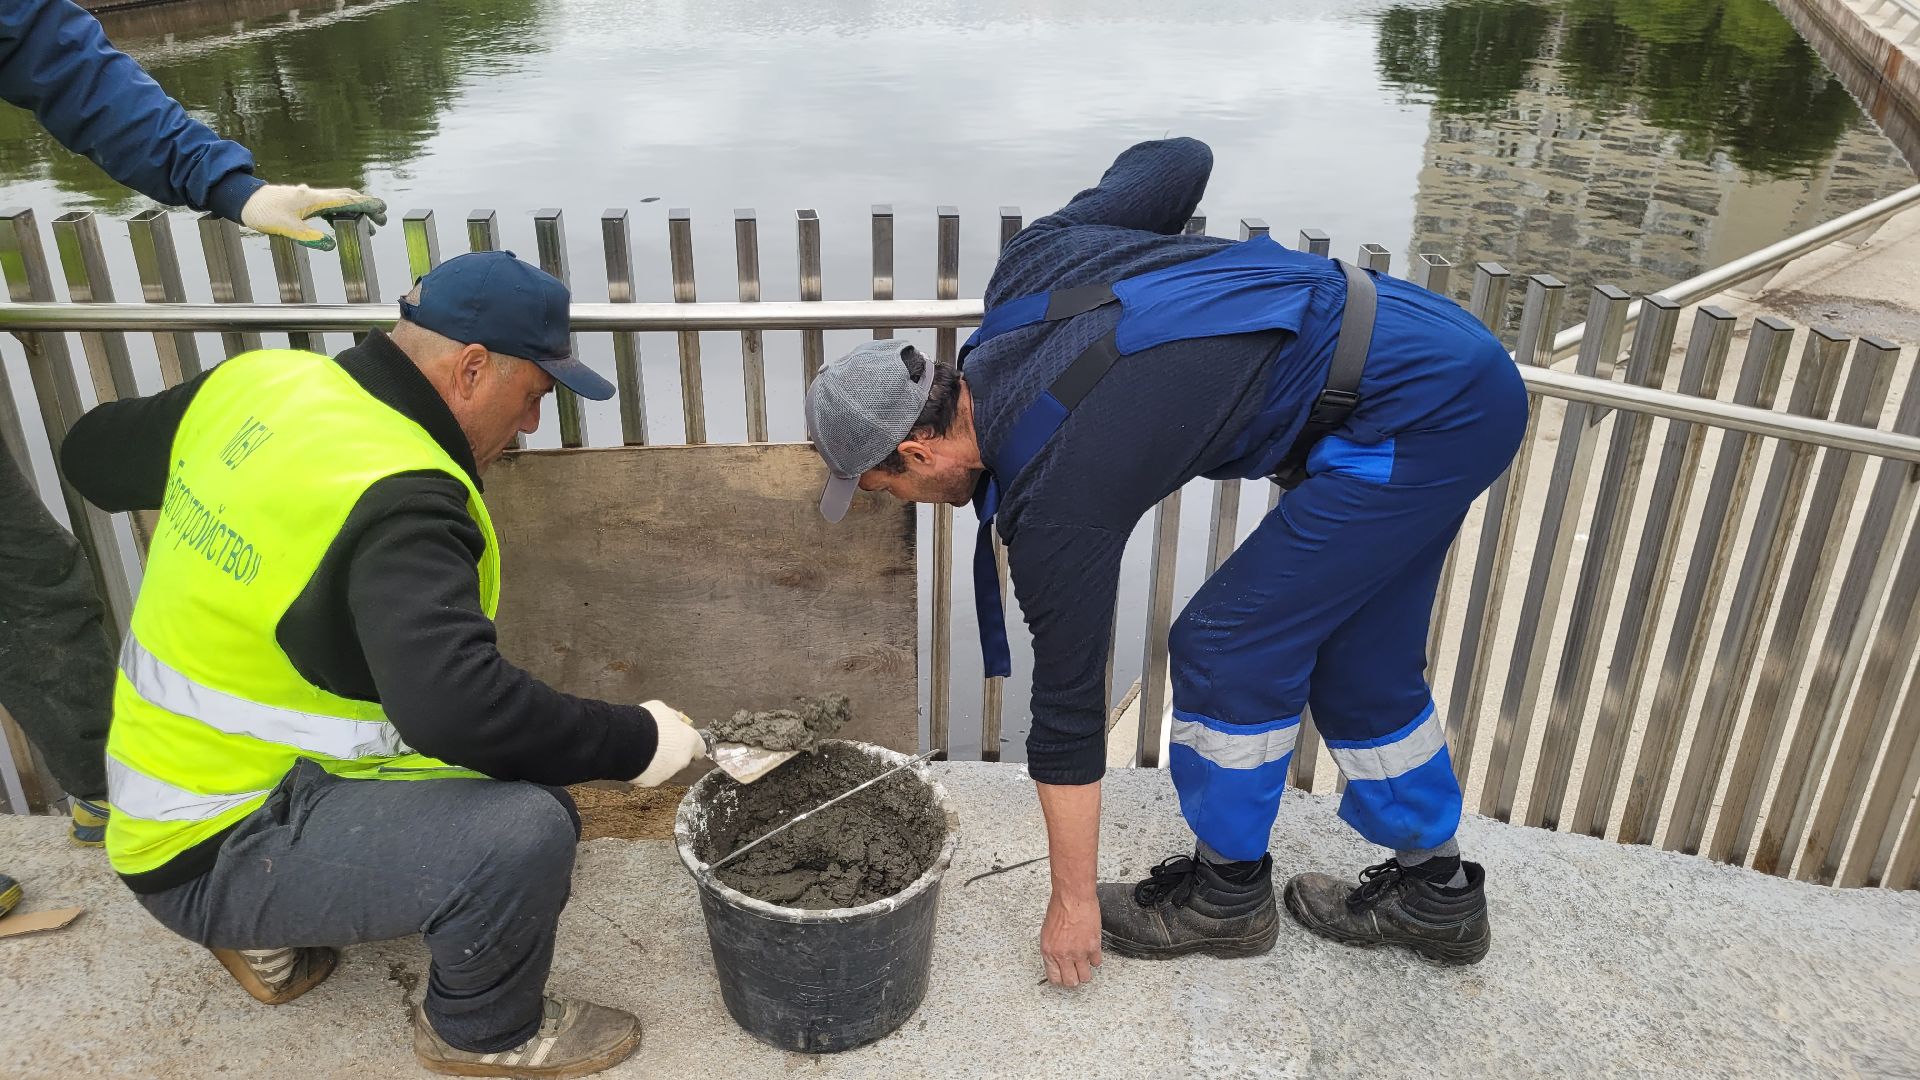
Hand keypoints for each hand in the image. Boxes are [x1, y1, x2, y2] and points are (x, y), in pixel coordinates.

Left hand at [240, 184, 387, 250]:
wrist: (244, 200)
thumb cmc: (263, 212)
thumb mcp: (286, 228)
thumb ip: (310, 237)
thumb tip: (330, 244)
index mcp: (314, 200)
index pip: (346, 200)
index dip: (366, 204)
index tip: (382, 209)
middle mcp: (315, 196)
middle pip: (347, 199)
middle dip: (367, 208)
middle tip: (382, 220)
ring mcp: (310, 198)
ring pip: (339, 202)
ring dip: (356, 211)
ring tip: (369, 225)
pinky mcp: (304, 202)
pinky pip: (329, 205)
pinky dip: (341, 212)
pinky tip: (343, 222)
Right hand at [631, 700, 705, 785]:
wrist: (627, 740)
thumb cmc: (647, 721)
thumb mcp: (663, 709)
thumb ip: (673, 717)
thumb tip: (676, 719)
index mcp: (689, 741)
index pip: (700, 748)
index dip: (691, 744)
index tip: (684, 741)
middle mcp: (682, 760)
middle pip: (682, 758)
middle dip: (673, 752)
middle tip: (658, 742)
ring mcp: (668, 773)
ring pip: (666, 768)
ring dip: (658, 761)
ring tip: (643, 749)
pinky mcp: (652, 781)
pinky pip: (650, 775)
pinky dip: (645, 769)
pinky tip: (635, 759)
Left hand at [1040, 886, 1102, 986]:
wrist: (1073, 897)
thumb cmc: (1059, 908)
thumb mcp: (1047, 931)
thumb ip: (1052, 948)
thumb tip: (1057, 959)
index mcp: (1048, 952)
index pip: (1054, 978)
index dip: (1060, 979)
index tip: (1064, 976)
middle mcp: (1063, 955)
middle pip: (1071, 982)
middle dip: (1074, 978)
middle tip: (1076, 972)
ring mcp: (1078, 953)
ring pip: (1085, 977)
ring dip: (1086, 971)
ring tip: (1085, 963)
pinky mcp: (1093, 947)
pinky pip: (1096, 963)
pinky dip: (1095, 959)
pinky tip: (1092, 951)